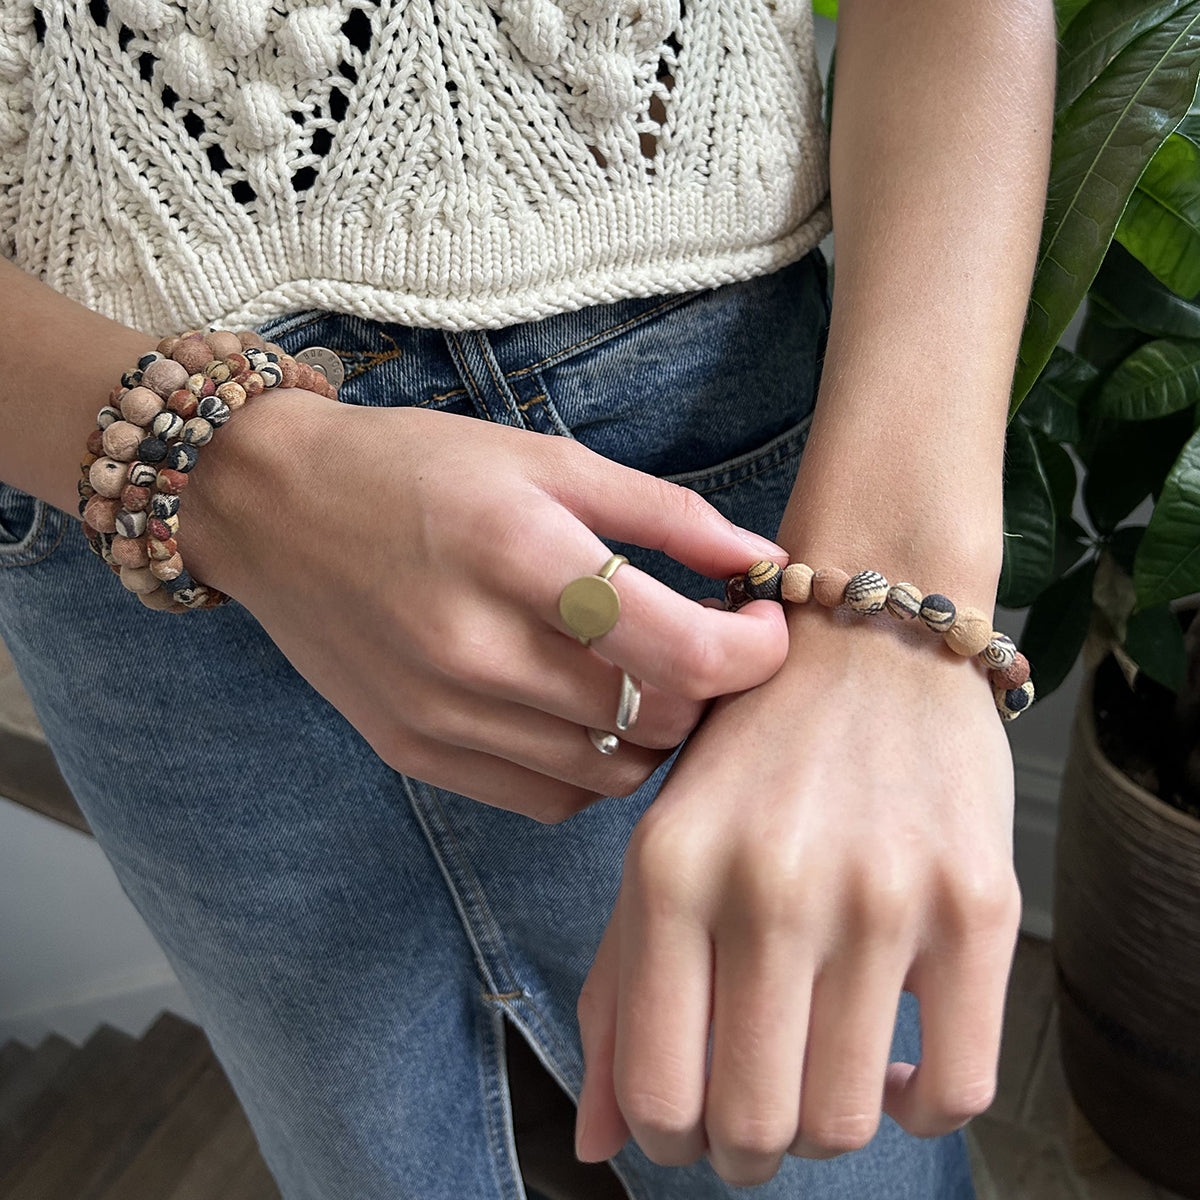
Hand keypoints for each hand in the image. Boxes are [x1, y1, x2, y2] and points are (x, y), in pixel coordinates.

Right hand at [176, 389, 792, 820]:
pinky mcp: (415, 751)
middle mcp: (476, 648)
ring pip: (611, 773)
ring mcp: (440, 713)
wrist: (273, 509)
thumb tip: (766, 562)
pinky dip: (590, 766)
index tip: (764, 626)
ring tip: (640, 674)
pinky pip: (548, 798)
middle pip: (657, 721)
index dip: (754, 653)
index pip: (682, 654)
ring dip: (653, 731)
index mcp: (520, 553)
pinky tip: (578, 711)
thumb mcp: (545, 459)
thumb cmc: (416, 468)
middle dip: (708, 688)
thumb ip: (666, 515)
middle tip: (703, 641)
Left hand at [574, 601, 1019, 1184]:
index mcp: (670, 871)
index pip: (659, 1094)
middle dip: (749, 1148)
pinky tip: (898, 1057)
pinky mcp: (978, 903)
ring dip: (829, 1124)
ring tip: (823, 1066)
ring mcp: (882, 894)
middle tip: (760, 1106)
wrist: (868, 642)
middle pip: (757, 1128)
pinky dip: (920, 1104)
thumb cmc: (751, 754)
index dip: (673, 1141)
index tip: (694, 1123)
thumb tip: (596, 1142)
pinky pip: (958, 1088)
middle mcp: (771, 885)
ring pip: (851, 1122)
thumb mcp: (661, 844)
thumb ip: (617, 990)